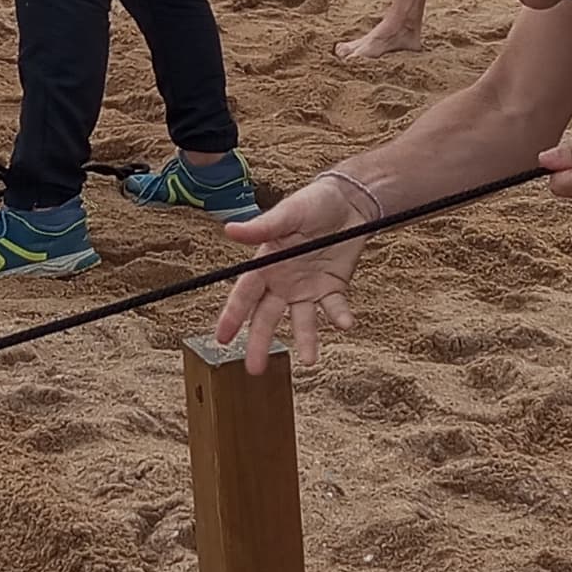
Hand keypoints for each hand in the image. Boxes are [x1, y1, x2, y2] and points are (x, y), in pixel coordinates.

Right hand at [209, 182, 373, 371]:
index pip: (245, 295)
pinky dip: (339, 317)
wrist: (350, 202)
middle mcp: (283, 281)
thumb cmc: (314, 203)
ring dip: (305, 341)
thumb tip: (230, 230)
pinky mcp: (333, 287)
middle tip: (254, 369)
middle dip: (259, 343)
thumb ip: (262, 227)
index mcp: (266, 263)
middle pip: (267, 317)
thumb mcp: (287, 213)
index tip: (221, 339)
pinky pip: (334, 308)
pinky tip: (345, 324)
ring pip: (302, 321)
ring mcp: (308, 287)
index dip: (232, 316)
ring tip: (309, 361)